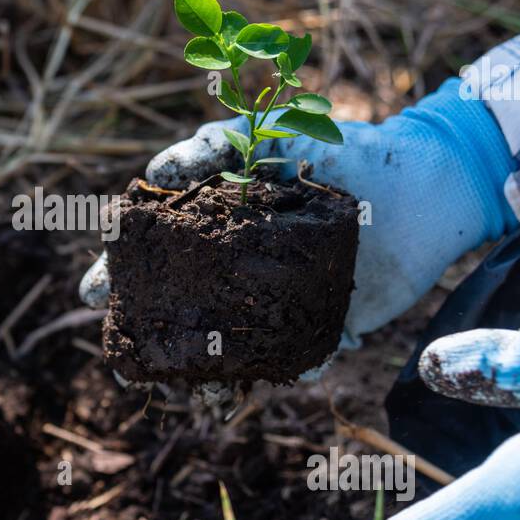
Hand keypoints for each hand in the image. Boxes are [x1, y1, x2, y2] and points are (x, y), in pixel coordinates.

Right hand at [81, 78, 515, 343]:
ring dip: (208, 369)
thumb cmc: (342, 149)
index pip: (156, 248)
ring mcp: (278, 297)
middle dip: (148, 333)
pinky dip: (293, 367)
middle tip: (123, 359)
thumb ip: (216, 143)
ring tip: (196, 388)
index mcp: (220, 222)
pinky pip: (296, 354)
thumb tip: (159, 170)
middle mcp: (240, 265)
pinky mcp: (322, 322)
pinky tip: (293, 370)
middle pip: (181, 304)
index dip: (120, 270)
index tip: (93, 291)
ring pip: (229, 341)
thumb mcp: (273, 131)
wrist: (426, 184)